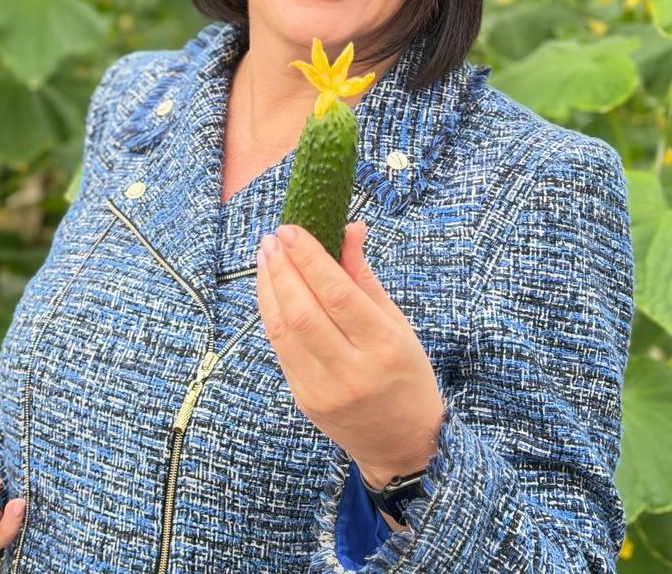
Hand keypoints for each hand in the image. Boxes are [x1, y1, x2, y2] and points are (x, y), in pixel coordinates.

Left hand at [255, 222, 445, 487]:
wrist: (402, 443)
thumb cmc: (406, 374)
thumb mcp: (397, 323)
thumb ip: (365, 277)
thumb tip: (349, 228)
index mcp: (384, 346)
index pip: (338, 294)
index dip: (310, 258)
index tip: (291, 230)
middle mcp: (352, 370)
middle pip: (304, 312)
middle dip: (283, 269)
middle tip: (273, 238)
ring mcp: (324, 390)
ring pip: (284, 330)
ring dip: (269, 288)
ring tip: (266, 257)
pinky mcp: (304, 400)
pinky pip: (280, 349)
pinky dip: (271, 314)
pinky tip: (269, 290)